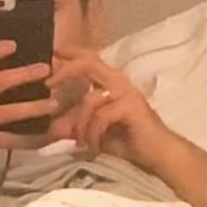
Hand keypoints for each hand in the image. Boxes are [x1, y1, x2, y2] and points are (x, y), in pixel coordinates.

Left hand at [47, 49, 168, 171]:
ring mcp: (127, 92)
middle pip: (89, 64)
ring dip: (81, 124)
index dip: (72, 53)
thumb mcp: (95, 133)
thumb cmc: (129, 143)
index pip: (90, 60)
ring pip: (91, 99)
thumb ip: (76, 127)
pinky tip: (95, 146)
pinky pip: (102, 115)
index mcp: (112, 84)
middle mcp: (119, 82)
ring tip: (82, 143)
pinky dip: (94, 132)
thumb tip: (52, 128)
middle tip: (49, 84)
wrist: (157, 156)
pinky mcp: (132, 106)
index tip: (54, 51)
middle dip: (67, 71)